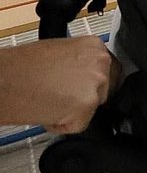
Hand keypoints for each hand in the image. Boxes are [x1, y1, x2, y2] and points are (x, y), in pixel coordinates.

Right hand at [0, 38, 121, 133]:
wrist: (3, 80)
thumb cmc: (22, 66)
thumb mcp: (62, 52)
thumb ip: (82, 61)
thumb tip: (88, 75)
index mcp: (95, 47)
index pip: (110, 70)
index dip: (93, 82)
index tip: (80, 86)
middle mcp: (101, 65)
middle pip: (106, 90)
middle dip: (87, 96)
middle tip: (62, 94)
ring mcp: (96, 87)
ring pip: (93, 108)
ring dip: (75, 110)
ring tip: (50, 99)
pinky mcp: (85, 109)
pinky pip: (79, 124)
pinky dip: (62, 124)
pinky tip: (47, 110)